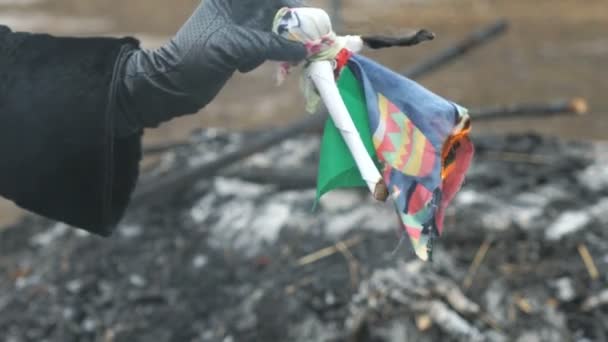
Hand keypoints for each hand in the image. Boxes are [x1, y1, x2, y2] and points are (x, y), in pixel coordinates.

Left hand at [118, 0, 305, 131]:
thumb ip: (270, 45)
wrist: (174, 84)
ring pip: (272, 31)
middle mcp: (236, 11)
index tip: (302, 12)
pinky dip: (263, 58)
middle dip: (287, 25)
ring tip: (258, 59)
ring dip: (275, 46)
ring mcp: (238, 31)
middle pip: (274, 10)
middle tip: (300, 40)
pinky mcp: (240, 50)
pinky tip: (243, 68)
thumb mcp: (235, 46)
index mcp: (230, 0)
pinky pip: (264, 49)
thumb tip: (302, 49)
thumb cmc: (197, 57)